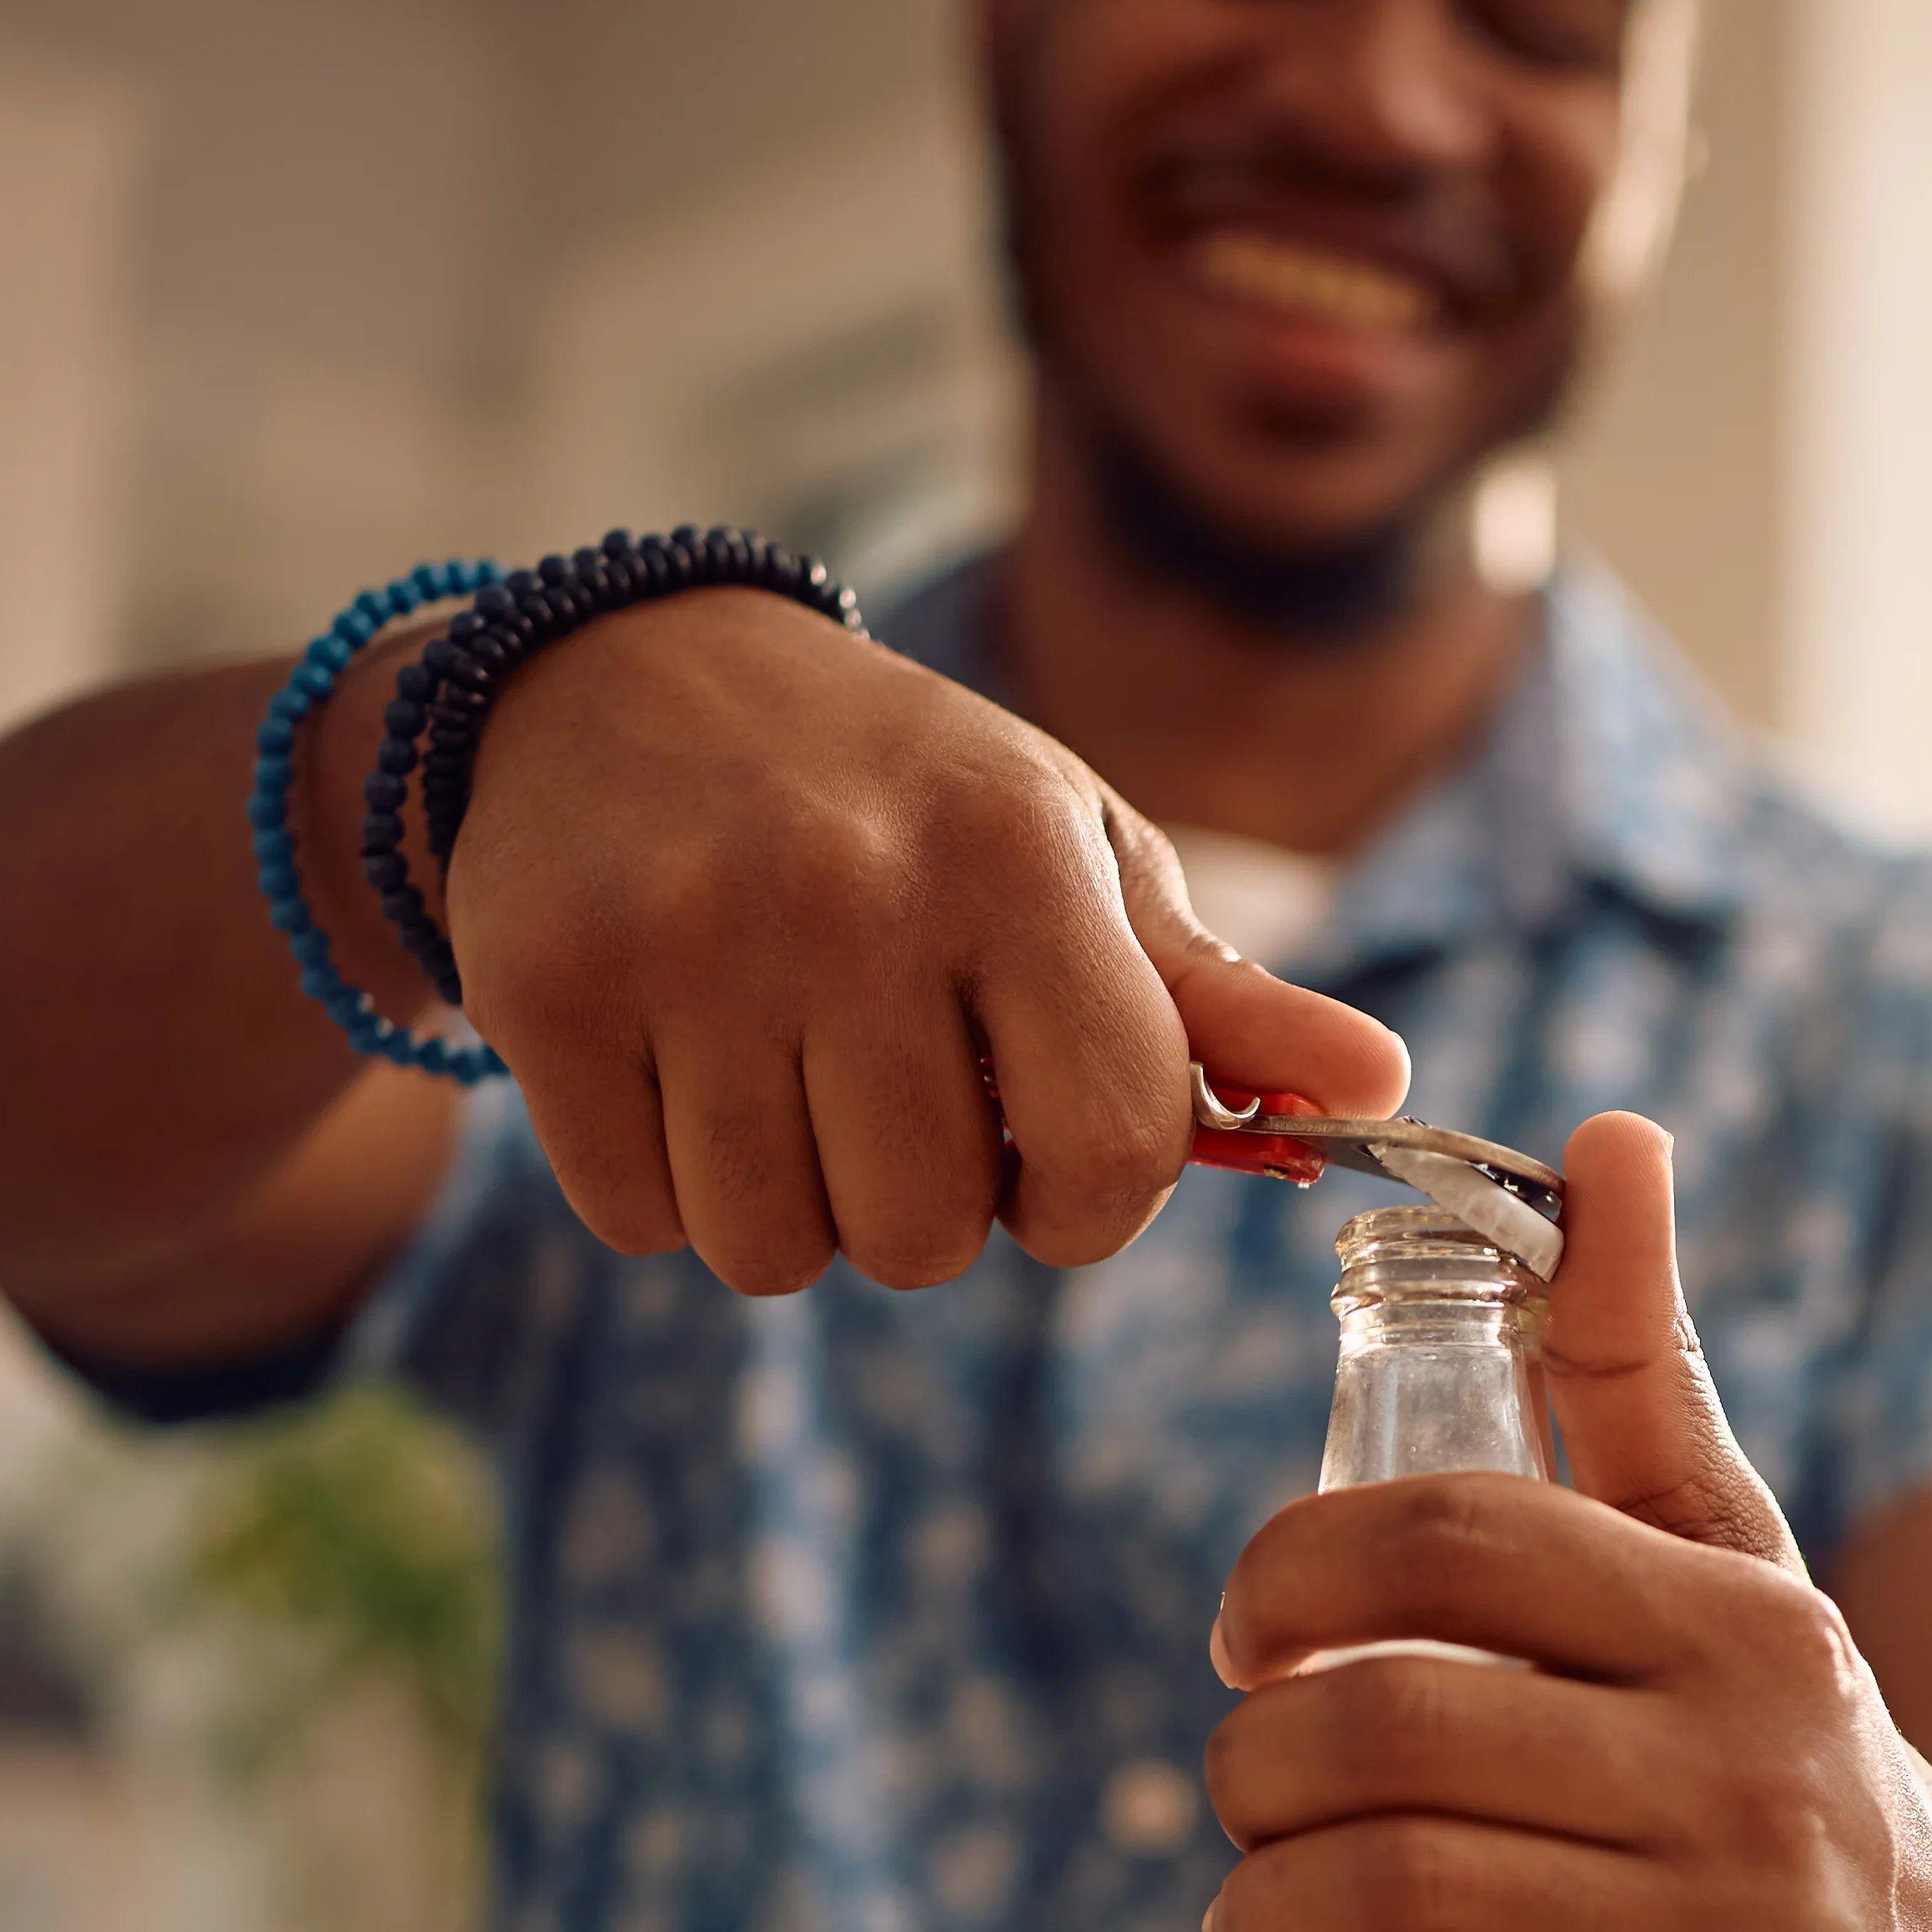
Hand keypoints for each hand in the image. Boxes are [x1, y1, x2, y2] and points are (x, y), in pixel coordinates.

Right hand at [429, 590, 1407, 1292]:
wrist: (621, 680)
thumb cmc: (897, 802)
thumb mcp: (1069, 858)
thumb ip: (1213, 1001)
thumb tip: (1385, 1091)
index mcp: (1016, 859)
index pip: (1115, 1151)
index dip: (1090, 1198)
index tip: (1047, 1148)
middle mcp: (852, 892)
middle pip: (927, 1235)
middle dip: (923, 1204)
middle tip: (889, 1091)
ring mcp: (686, 939)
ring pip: (777, 1251)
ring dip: (792, 1209)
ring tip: (783, 1076)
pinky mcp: (546, 987)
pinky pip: (644, 1221)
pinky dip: (666, 1187)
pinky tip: (677, 1068)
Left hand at [1192, 1115, 1931, 1931]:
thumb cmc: (1798, 1753)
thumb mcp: (1740, 1556)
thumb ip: (1644, 1363)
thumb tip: (1608, 1137)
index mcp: (1734, 1621)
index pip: (1454, 1538)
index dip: (1292, 1574)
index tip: (1243, 1641)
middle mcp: (1746, 1776)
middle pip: (1396, 1729)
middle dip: (1254, 1766)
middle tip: (1240, 1797)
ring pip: (1407, 1902)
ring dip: (1263, 1915)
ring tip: (1243, 1924)